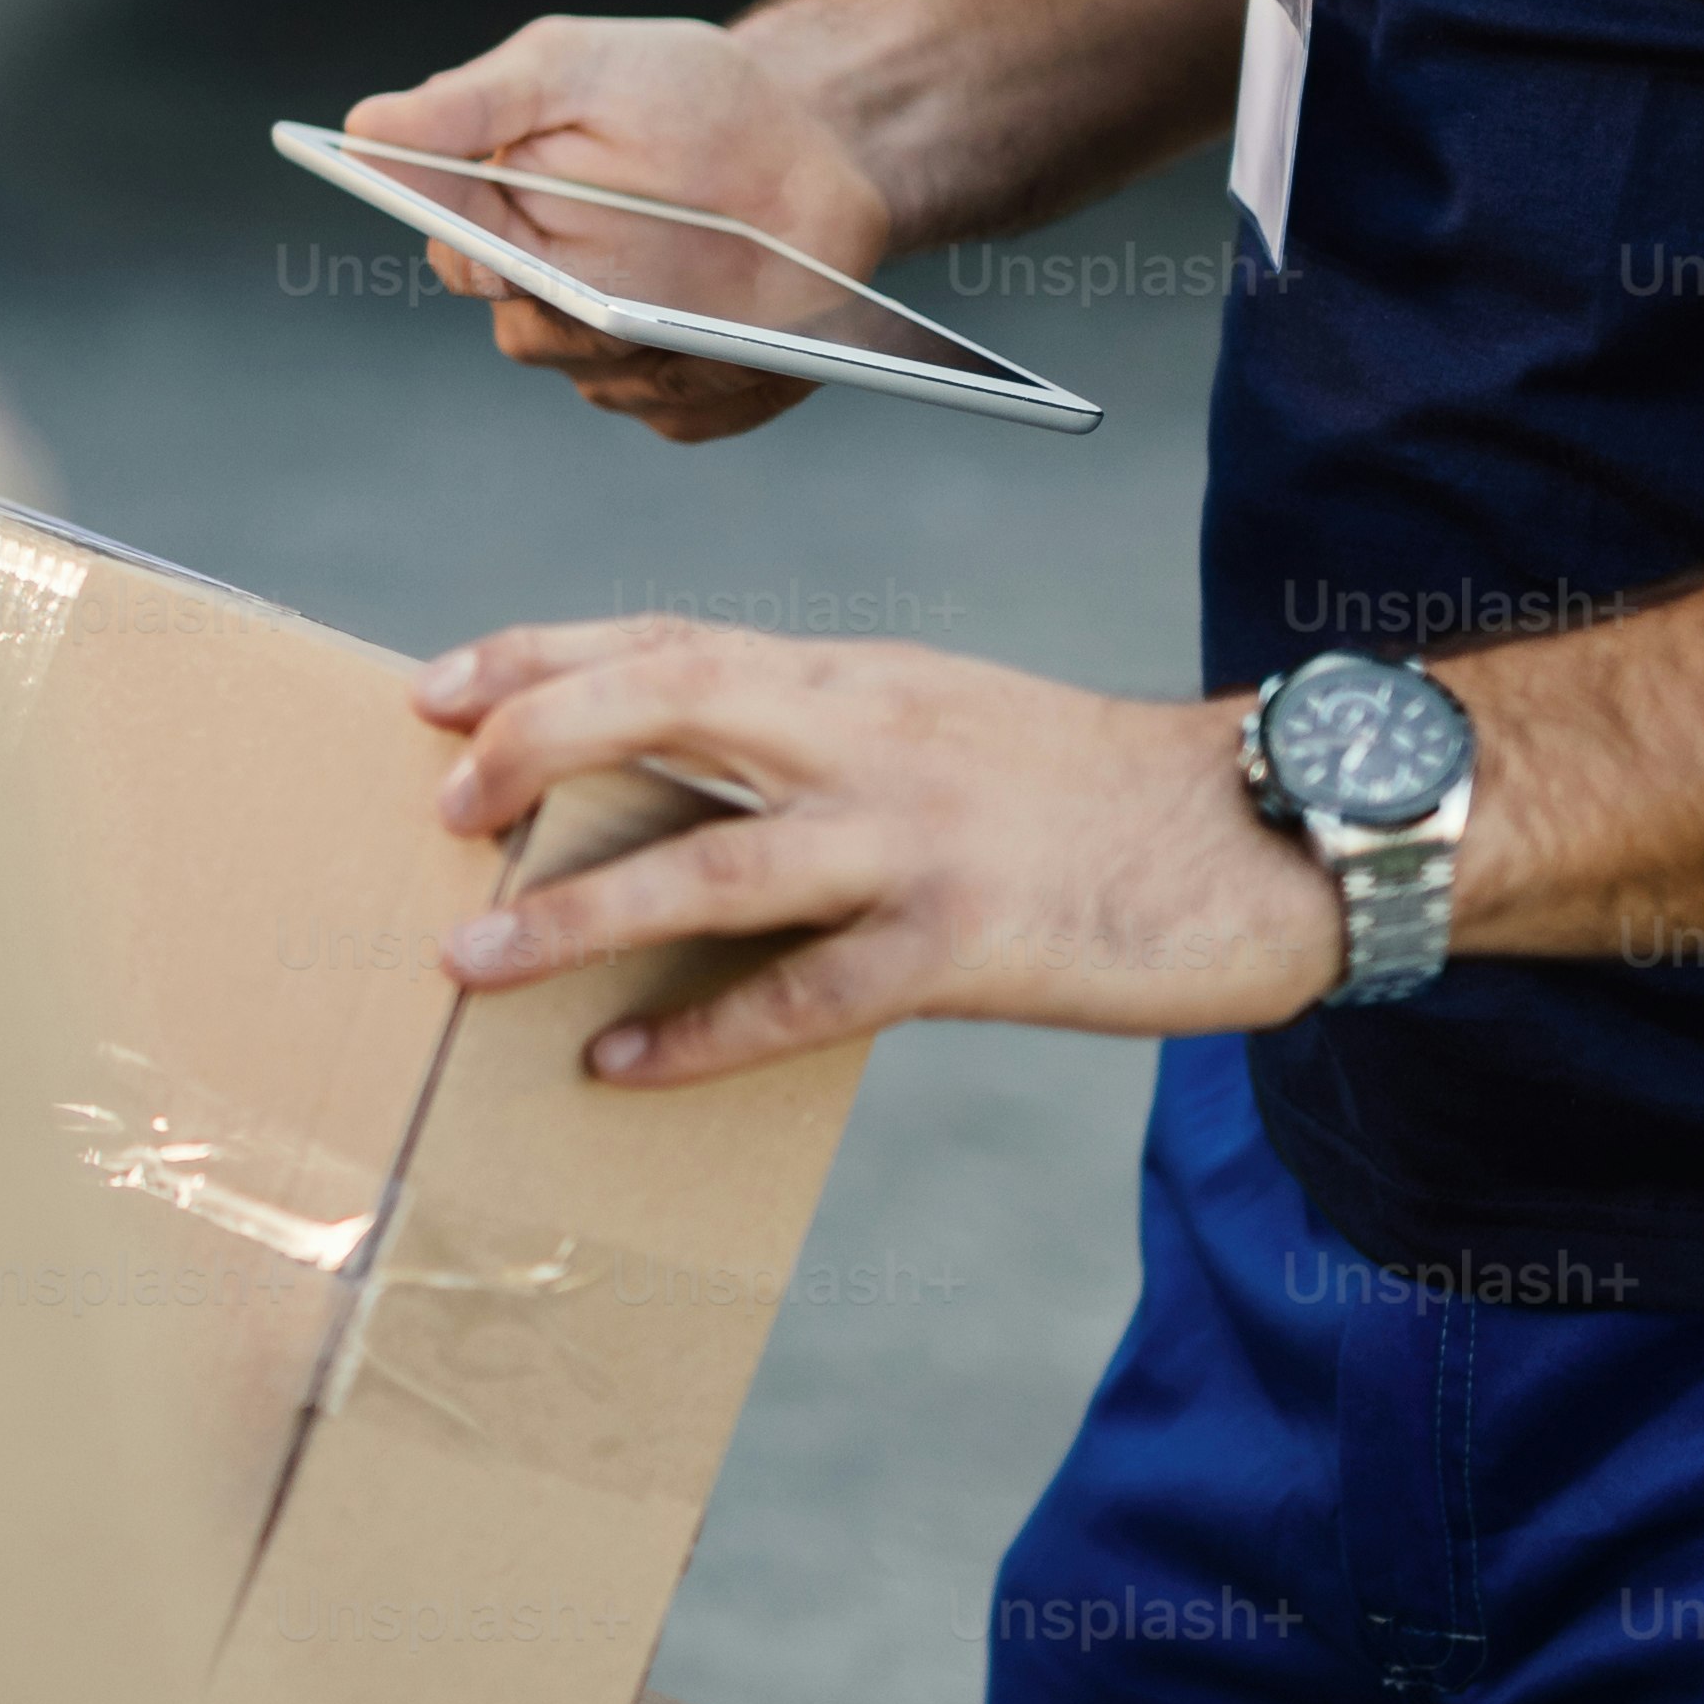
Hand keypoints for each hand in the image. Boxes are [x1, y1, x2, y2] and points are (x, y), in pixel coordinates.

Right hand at [344, 15, 898, 437]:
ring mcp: (615, 347)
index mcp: (497, 213)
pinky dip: (725, 387)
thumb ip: (473, 102)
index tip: (495, 259)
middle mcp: (542, 291)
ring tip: (731, 316)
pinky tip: (770, 350)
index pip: (456, 256)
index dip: (471, 262)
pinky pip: (686, 416)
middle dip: (580, 317)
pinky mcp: (687, 391)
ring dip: (665, 348)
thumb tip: (362, 128)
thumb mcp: (574, 67)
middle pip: (529, 337)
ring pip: (607, 383)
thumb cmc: (681, 89)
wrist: (809, 133)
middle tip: (633, 300)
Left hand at [416, 619, 1343, 1081]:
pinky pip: (808, 995)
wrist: (1269, 830)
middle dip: (533, 742)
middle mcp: (869, 735)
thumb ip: (820, 736)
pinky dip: (703, 1031)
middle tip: (438, 802)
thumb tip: (685, 782)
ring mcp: (918, 838)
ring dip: (578, 910)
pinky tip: (621, 1065)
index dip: (539, 656)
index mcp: (854, 678)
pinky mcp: (969, 945)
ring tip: (472, 958)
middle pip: (667, 702)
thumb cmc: (1089, 788)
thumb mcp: (939, 717)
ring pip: (714, 861)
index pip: (667, 639)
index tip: (434, 687)